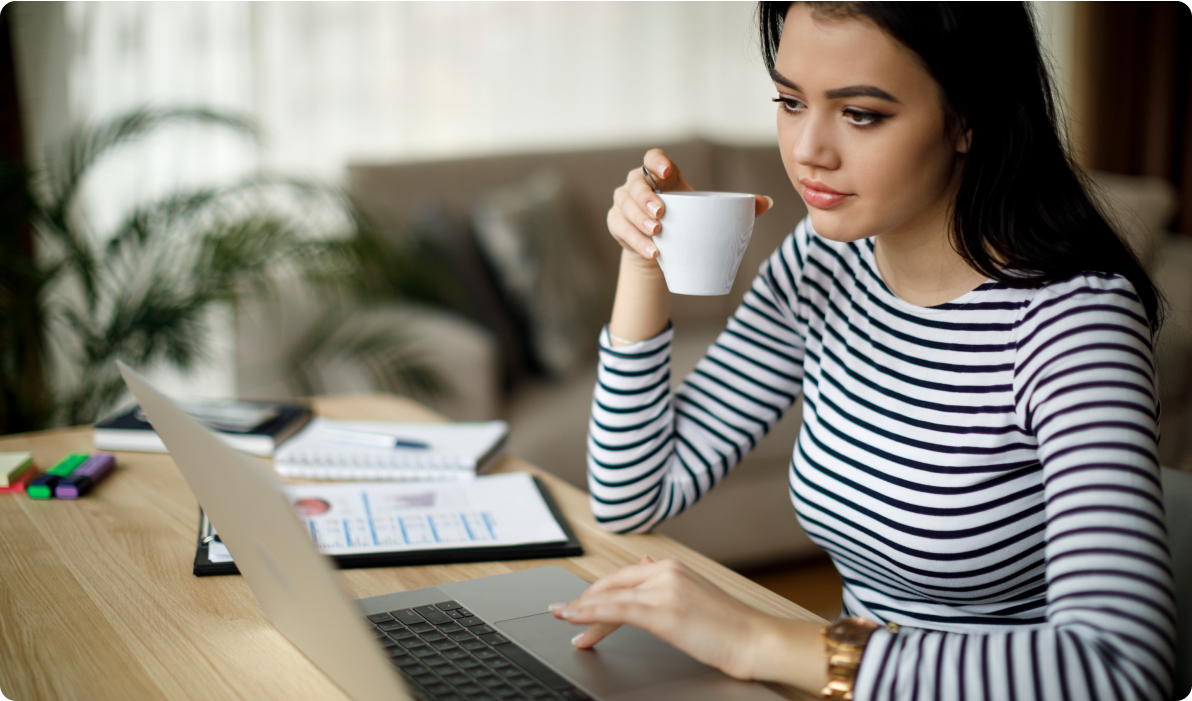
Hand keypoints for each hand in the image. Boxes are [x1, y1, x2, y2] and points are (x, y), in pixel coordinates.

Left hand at [548, 557, 769, 679]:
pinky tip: (574, 618)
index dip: (597, 593)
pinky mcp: (662, 611)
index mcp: (673, 568)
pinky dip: (589, 614)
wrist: (756, 640)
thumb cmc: (731, 627)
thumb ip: (666, 584)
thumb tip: (644, 567)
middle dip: (585, 603)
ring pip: (609, 598)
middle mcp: (665, 572)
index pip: (622, 578)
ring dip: (581, 611)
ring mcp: (663, 589)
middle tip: (567, 618)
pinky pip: (615, 611)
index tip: (581, 605)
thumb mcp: (694, 597)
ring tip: (563, 620)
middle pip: (611, 586)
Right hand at [607, 149, 773, 266]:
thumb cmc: (686, 223)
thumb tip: (766, 202)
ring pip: (625, 208)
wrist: (660, 249)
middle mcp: (637, 185)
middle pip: (635, 184)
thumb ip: (736, 207)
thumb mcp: (706, 212)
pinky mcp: (616, 224)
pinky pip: (620, 230)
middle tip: (661, 215)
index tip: (667, 173)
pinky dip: (635, 241)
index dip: (656, 162)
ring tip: (657, 236)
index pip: (652, 158)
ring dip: (638, 222)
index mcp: (660, 175)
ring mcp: (623, 204)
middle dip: (645, 198)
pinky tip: (651, 251)